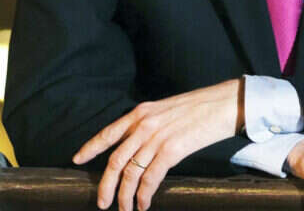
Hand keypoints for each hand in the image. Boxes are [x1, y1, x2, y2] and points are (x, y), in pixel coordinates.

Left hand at [73, 78, 243, 210]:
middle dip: (106, 185)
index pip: (108, 133)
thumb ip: (150, 124)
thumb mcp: (167, 109)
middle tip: (102, 203)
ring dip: (125, 196)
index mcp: (141, 112)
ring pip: (130, 173)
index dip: (90, 148)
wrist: (225, 102)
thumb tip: (140, 144)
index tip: (77, 159)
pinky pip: (150, 178)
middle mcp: (144, 124)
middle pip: (115, 160)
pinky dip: (144, 195)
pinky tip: (145, 204)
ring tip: (126, 210)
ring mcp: (157, 137)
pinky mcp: (172, 149)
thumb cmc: (201, 106)